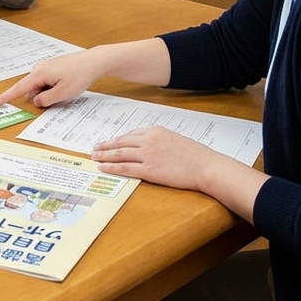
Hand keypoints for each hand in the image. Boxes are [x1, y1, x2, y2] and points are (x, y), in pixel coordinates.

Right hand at [0, 50, 106, 107]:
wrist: (94, 61)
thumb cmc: (80, 75)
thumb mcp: (62, 93)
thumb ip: (45, 100)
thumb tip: (35, 101)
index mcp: (39, 74)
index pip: (18, 89)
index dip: (5, 98)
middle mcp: (39, 68)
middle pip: (32, 90)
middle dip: (42, 98)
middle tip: (62, 95)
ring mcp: (46, 67)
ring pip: (41, 87)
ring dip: (50, 93)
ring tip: (67, 88)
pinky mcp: (52, 67)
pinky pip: (47, 82)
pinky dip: (54, 88)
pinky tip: (67, 84)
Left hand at [91, 126, 222, 190]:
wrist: (206, 166)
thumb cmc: (196, 155)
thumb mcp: (175, 140)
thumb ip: (159, 141)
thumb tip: (148, 146)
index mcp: (155, 131)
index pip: (130, 134)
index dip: (117, 139)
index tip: (109, 142)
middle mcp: (148, 140)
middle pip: (120, 143)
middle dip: (105, 146)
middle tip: (95, 148)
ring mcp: (147, 155)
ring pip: (119, 154)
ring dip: (104, 155)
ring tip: (94, 157)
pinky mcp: (149, 169)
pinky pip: (125, 168)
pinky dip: (111, 167)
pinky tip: (103, 167)